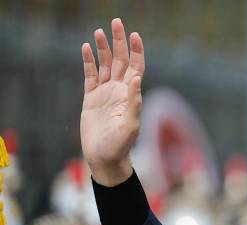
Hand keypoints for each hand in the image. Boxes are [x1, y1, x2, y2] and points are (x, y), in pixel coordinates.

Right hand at [80, 18, 144, 185]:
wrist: (104, 157)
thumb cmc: (120, 145)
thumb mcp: (130, 125)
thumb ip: (134, 102)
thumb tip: (136, 79)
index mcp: (131, 94)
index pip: (136, 66)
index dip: (136, 50)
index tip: (134, 35)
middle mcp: (119, 90)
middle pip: (121, 60)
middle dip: (119, 41)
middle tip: (116, 22)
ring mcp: (105, 93)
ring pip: (105, 64)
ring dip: (103, 48)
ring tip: (99, 31)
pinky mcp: (91, 98)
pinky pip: (90, 75)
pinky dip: (88, 61)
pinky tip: (86, 48)